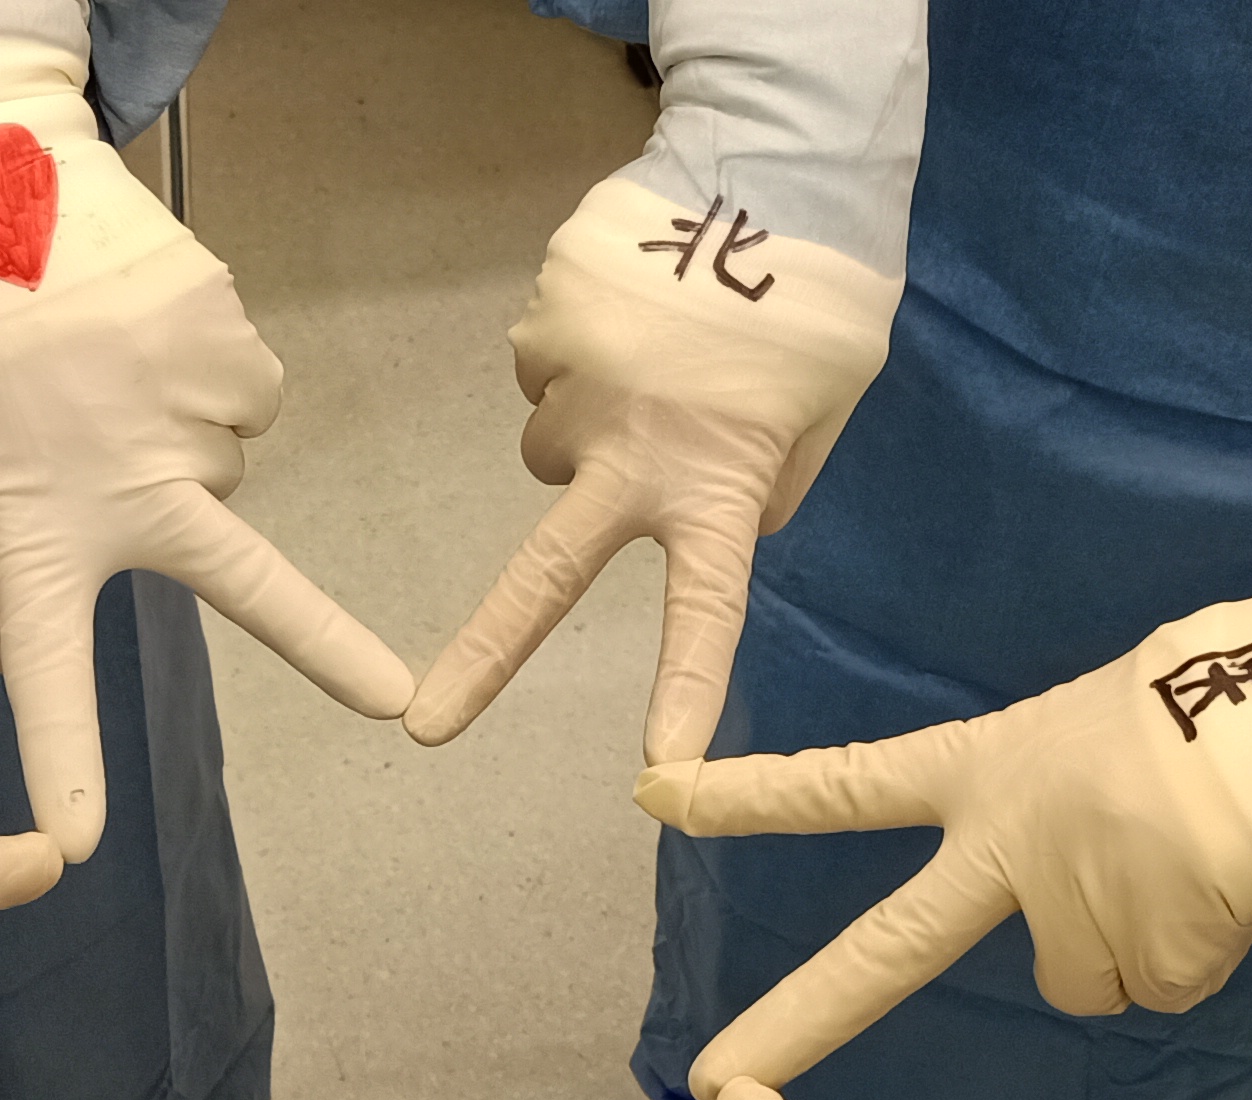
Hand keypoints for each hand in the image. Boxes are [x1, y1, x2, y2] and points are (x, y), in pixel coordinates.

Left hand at [0, 36, 409, 861]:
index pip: (46, 665)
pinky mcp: (229, 338)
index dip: (62, 757)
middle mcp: (122, 474)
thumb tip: (15, 661)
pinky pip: (244, 398)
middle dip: (327, 644)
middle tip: (396, 701)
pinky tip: (146, 336)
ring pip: (223, 468)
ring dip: (180, 443)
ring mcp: (188, 403)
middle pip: (243, 579)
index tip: (75, 846)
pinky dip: (209, 382)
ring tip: (104, 372)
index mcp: (30, 517)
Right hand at [405, 178, 900, 763]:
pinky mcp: (541, 330)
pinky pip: (539, 375)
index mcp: (718, 484)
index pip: (706, 612)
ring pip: (550, 448)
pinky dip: (571, 364)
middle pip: (542, 575)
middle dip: (483, 654)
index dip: (684, 692)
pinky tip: (624, 321)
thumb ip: (766, 488)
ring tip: (649, 367)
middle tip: (430, 725)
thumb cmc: (814, 306)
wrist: (767, 174)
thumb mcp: (820, 414)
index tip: (664, 772)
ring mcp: (574, 391)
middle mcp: (633, 454)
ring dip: (585, 431)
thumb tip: (720, 527)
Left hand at [639, 556, 1251, 1099]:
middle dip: (802, 1019)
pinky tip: (1245, 883)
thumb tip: (1083, 868)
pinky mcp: (1162, 934)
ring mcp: (1086, 884)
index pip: (852, 780)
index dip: (753, 792)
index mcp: (1003, 760)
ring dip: (1149, 944)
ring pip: (1090, 984)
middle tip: (709, 1079)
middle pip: (890, 943)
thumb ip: (1066, 797)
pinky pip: (1167, 989)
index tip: (655, 795)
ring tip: (1211, 858)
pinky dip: (1209, 954)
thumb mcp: (1126, 722)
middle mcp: (1022, 827)